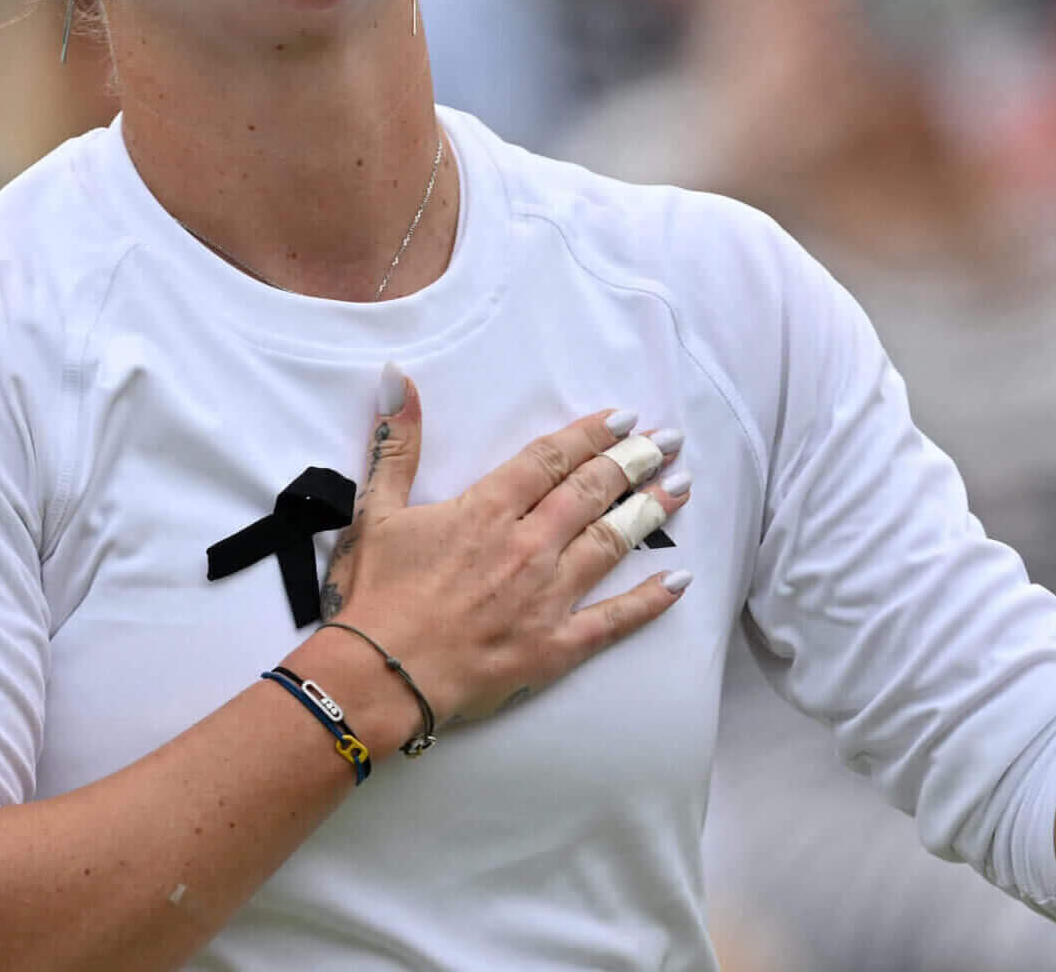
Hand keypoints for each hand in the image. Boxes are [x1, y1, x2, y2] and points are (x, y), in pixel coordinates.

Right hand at [316, 365, 692, 730]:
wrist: (377, 679)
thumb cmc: (374, 596)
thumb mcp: (377, 510)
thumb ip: (398, 444)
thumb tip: (400, 378)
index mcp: (487, 510)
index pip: (550, 459)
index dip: (591, 434)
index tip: (624, 418)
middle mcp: (527, 545)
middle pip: (591, 492)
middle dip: (633, 462)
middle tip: (667, 441)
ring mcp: (546, 596)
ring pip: (610, 542)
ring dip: (648, 511)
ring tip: (680, 487)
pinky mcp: (555, 647)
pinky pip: (614, 620)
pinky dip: (650, 601)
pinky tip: (680, 582)